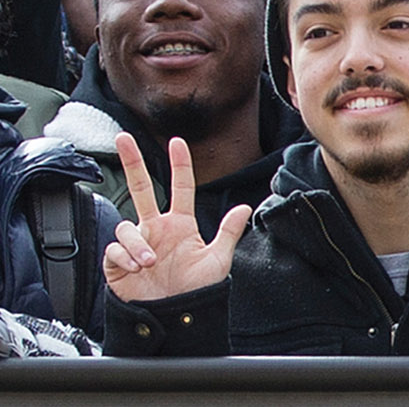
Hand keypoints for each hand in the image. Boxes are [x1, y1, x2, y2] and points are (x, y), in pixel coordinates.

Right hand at [102, 133, 250, 302]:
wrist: (175, 320)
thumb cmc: (196, 291)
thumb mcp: (217, 260)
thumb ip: (228, 232)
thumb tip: (244, 207)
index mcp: (181, 224)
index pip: (180, 187)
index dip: (179, 165)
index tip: (176, 141)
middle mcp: (156, 229)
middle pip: (141, 188)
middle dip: (131, 162)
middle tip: (122, 137)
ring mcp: (137, 244)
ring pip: (127, 226)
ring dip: (138, 243)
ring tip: (151, 262)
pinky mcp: (118, 263)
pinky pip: (115, 249)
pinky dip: (125, 256)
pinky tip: (138, 268)